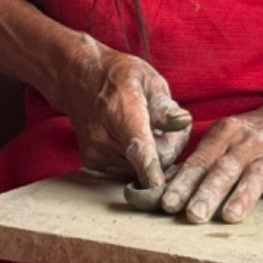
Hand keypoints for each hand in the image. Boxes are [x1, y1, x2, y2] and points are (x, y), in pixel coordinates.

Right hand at [55, 35, 191, 186]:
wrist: (79, 80)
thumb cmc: (119, 77)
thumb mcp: (147, 80)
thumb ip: (164, 105)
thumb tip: (183, 122)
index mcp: (122, 113)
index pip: (137, 145)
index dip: (149, 166)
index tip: (156, 185)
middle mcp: (104, 138)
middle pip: (155, 160)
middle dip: (171, 146)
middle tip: (170, 124)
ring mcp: (97, 154)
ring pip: (145, 169)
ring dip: (156, 154)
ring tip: (149, 128)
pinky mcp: (94, 164)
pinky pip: (131, 171)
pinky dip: (140, 160)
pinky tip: (135, 138)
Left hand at [159, 102, 262, 223]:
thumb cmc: (246, 141)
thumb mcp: (221, 141)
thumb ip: (197, 164)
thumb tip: (156, 192)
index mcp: (225, 133)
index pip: (201, 160)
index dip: (184, 182)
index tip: (168, 204)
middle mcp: (248, 142)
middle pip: (225, 168)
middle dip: (208, 192)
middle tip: (193, 215)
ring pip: (257, 175)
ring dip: (244, 195)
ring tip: (231, 216)